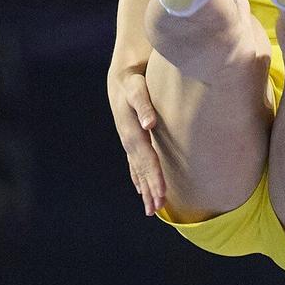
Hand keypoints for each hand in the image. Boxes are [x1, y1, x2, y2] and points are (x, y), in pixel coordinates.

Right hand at [108, 63, 165, 214]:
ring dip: (145, 188)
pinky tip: (141, 189)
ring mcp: (128, 139)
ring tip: (151, 209)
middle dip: (149, 189)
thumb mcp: (138, 87)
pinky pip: (134, 163)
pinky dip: (138, 177)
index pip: (147, 159)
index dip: (154, 177)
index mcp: (132, 130)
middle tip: (156, 209)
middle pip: (141, 168)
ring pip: (137, 169)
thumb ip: (144, 104)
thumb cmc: (134, 79)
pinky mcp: (130, 138)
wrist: (122, 74)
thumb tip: (149, 124)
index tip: (162, 194)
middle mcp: (128, 138)